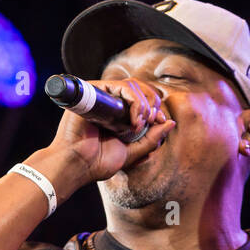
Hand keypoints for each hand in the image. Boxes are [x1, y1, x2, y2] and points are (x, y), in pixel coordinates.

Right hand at [49, 77, 175, 184]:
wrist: (78, 164)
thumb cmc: (99, 162)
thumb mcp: (134, 152)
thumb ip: (152, 138)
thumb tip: (171, 122)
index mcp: (119, 116)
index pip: (143, 100)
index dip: (155, 108)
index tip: (159, 122)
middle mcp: (110, 104)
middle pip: (140, 89)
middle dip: (152, 105)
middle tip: (149, 123)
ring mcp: (101, 96)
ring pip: (132, 86)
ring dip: (143, 105)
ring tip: (137, 125)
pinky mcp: (93, 91)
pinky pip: (121, 86)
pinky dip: (134, 102)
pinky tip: (133, 120)